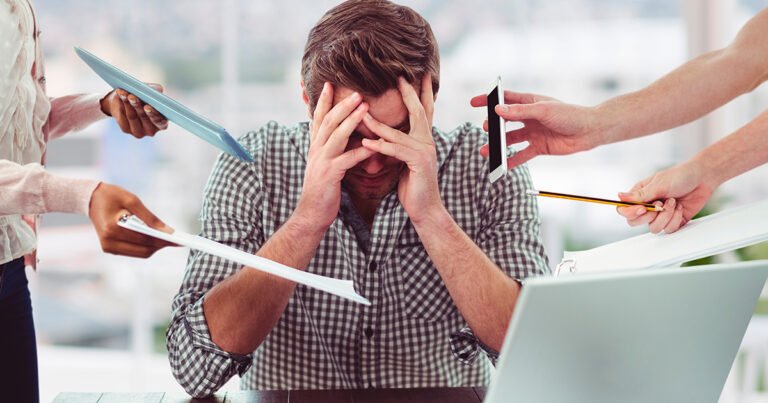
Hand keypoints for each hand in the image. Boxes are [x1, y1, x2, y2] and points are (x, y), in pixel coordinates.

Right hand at [89, 183, 175, 257]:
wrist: (91, 199)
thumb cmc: (112, 196)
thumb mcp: (132, 200)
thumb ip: (150, 218)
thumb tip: (168, 231)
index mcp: (112, 229)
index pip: (144, 239)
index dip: (163, 240)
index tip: (178, 240)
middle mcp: (109, 242)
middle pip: (144, 250)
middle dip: (161, 245)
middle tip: (176, 239)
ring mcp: (108, 247)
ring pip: (140, 253)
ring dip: (155, 246)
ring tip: (168, 238)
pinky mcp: (110, 249)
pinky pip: (134, 251)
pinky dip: (145, 246)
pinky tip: (155, 238)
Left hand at [101, 85, 168, 137]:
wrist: (127, 100)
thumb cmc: (144, 96)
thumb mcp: (152, 92)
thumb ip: (157, 91)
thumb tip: (155, 91)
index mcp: (162, 123)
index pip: (160, 122)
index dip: (154, 114)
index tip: (147, 106)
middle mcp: (151, 130)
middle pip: (144, 117)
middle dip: (138, 106)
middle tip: (132, 97)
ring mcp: (138, 131)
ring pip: (132, 116)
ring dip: (127, 103)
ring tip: (124, 93)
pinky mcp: (126, 129)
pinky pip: (122, 117)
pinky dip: (121, 104)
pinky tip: (120, 96)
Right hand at [294, 83, 375, 230]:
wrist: (311, 213)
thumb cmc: (322, 190)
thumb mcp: (323, 164)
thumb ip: (330, 149)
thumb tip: (338, 136)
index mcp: (315, 146)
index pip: (318, 118)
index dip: (324, 101)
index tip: (330, 83)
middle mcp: (316, 150)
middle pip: (328, 121)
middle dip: (342, 104)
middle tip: (357, 91)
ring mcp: (322, 161)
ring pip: (336, 135)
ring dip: (351, 120)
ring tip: (365, 107)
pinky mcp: (330, 175)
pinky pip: (347, 160)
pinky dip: (361, 151)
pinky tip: (374, 146)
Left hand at [362, 75, 441, 223]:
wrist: (425, 209)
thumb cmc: (413, 186)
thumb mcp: (404, 161)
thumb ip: (399, 145)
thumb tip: (385, 134)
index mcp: (425, 139)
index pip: (424, 110)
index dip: (422, 92)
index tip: (420, 74)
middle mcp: (428, 142)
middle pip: (419, 112)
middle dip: (409, 93)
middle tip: (400, 76)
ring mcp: (425, 151)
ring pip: (399, 132)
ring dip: (378, 124)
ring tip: (362, 113)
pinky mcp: (418, 163)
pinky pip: (395, 151)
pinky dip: (380, 146)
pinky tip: (366, 143)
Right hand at [470, 91, 600, 168]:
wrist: (589, 132)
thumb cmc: (569, 115)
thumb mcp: (543, 110)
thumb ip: (519, 112)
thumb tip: (498, 111)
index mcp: (530, 102)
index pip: (505, 99)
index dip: (489, 100)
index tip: (474, 103)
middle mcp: (529, 117)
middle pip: (505, 121)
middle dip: (493, 126)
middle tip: (486, 129)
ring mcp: (533, 132)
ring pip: (510, 139)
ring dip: (498, 145)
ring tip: (486, 151)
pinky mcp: (539, 147)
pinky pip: (521, 155)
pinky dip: (511, 160)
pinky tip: (501, 165)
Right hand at [616, 161, 715, 233]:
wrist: (703, 179)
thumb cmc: (680, 176)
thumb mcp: (659, 184)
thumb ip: (640, 195)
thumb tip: (619, 197)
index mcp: (640, 195)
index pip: (624, 209)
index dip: (630, 212)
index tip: (643, 209)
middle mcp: (647, 206)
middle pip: (635, 222)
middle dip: (649, 216)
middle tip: (659, 206)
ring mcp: (659, 215)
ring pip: (653, 228)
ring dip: (665, 216)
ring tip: (673, 202)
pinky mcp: (672, 221)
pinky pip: (668, 229)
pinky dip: (675, 219)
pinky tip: (679, 207)